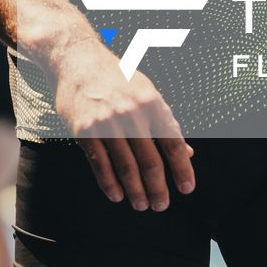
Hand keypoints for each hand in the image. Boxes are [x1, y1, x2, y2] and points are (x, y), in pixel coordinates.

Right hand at [52, 36, 195, 210]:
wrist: (78, 60)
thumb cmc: (117, 78)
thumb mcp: (147, 92)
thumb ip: (166, 122)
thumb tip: (188, 152)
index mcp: (153, 103)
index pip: (173, 143)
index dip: (182, 169)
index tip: (187, 189)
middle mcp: (132, 114)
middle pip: (151, 161)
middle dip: (158, 188)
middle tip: (162, 206)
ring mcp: (107, 122)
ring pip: (126, 167)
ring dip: (136, 191)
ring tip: (142, 205)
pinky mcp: (85, 130)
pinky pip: (100, 164)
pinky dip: (109, 183)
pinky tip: (117, 196)